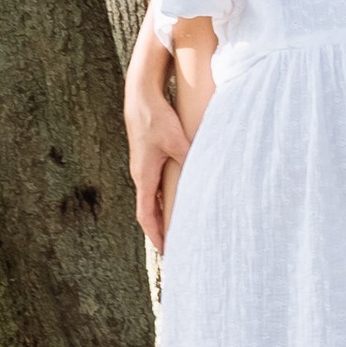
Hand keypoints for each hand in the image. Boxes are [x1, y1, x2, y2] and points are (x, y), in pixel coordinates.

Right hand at [126, 82, 188, 245]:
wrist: (141, 94)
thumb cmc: (157, 116)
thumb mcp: (176, 139)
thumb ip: (188, 159)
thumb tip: (204, 174)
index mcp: (144, 175)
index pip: (146, 215)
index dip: (155, 235)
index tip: (165, 252)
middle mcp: (140, 174)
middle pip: (148, 210)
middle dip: (159, 229)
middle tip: (173, 246)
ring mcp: (143, 165)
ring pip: (151, 197)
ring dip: (161, 213)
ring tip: (175, 227)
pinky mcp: (148, 155)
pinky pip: (155, 184)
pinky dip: (163, 197)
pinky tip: (176, 198)